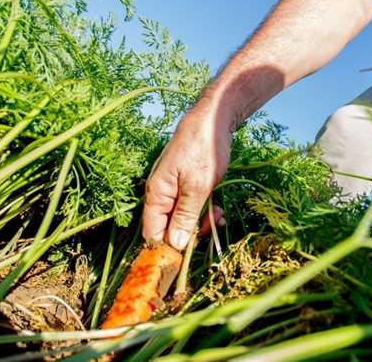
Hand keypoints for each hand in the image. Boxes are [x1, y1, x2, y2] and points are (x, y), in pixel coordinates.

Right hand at [142, 100, 231, 249]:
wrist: (212, 120)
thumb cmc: (203, 149)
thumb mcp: (198, 187)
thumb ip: (185, 216)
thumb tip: (174, 245)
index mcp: (157, 194)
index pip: (152, 233)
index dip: (168, 247)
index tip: (190, 252)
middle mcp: (160, 195)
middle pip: (167, 229)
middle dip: (190, 233)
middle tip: (212, 226)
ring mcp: (172, 191)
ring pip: (181, 220)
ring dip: (200, 223)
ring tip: (219, 215)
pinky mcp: (185, 187)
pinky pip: (189, 209)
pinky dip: (203, 213)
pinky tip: (218, 210)